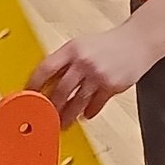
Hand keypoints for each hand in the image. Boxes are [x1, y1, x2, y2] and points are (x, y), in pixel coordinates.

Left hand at [28, 23, 148, 125]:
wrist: (137, 41)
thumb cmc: (108, 44)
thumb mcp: (82, 45)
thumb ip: (65, 60)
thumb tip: (46, 80)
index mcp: (72, 49)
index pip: (45, 68)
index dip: (34, 84)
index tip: (27, 95)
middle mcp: (84, 61)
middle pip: (60, 90)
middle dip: (51, 106)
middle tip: (45, 116)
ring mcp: (98, 74)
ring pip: (77, 102)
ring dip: (68, 115)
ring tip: (62, 123)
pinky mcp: (111, 86)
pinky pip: (95, 105)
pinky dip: (88, 112)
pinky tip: (84, 115)